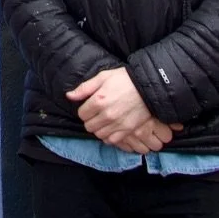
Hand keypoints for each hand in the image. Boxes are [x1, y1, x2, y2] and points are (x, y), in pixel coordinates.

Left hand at [66, 68, 181, 152]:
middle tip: (97, 114)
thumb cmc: (125, 79)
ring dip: (99, 129)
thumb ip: (85, 88)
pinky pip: (111, 140)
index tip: (90, 107)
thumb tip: (69, 96)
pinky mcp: (127, 130)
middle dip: (90, 120)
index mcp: (98, 100)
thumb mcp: (103, 77)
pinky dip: (109, 136)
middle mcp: (106, 115)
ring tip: (105, 121)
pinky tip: (112, 128)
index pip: (81, 114)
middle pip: (89, 126)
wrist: (149, 88)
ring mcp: (117, 124)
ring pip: (98, 134)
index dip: (85, 110)